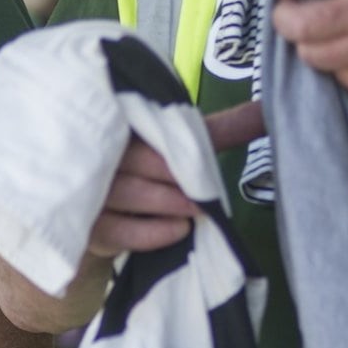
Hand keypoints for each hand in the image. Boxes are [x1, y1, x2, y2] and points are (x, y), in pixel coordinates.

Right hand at [86, 100, 265, 257]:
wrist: (102, 210)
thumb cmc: (143, 168)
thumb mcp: (175, 144)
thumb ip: (214, 129)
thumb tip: (262, 114)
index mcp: (114, 124)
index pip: (134, 124)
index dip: (165, 140)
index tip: (194, 154)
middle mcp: (93, 154)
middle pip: (128, 159)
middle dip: (170, 173)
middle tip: (201, 188)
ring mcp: (84, 192)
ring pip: (122, 194)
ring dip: (164, 202)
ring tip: (196, 208)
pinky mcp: (87, 228)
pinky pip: (116, 231)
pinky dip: (150, 232)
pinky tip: (179, 230)